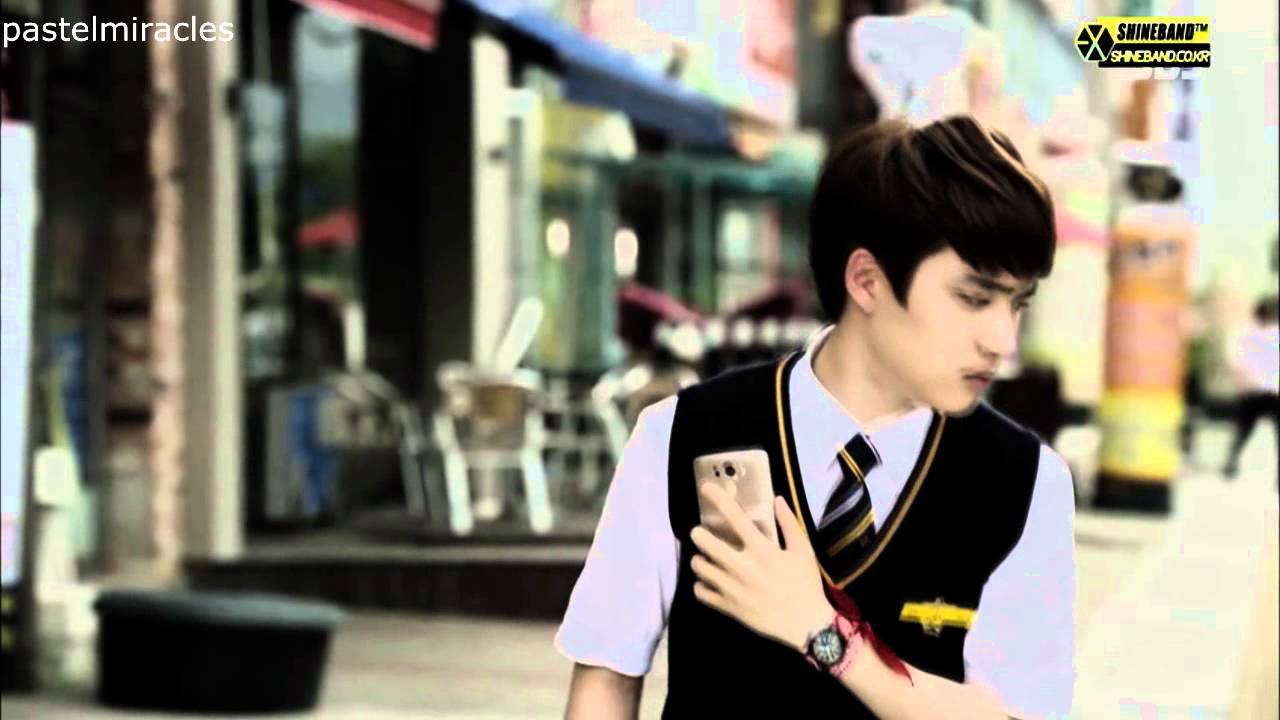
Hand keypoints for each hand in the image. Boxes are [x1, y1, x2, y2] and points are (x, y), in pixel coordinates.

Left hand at [690, 485, 834, 652]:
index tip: (705, 487)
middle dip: (698, 534)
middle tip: (699, 533)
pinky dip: (700, 585)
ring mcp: (733, 589)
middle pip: (707, 544)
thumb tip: (777, 499)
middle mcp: (744, 568)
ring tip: (704, 558)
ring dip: (699, 559)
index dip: (718, 499)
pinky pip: (702, 593)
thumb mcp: (803, 551)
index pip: (735, 518)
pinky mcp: (729, 608)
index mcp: (763, 551)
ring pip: (701, 568)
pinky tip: (708, 581)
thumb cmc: (806, 585)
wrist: (807, 626)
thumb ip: (789, 524)